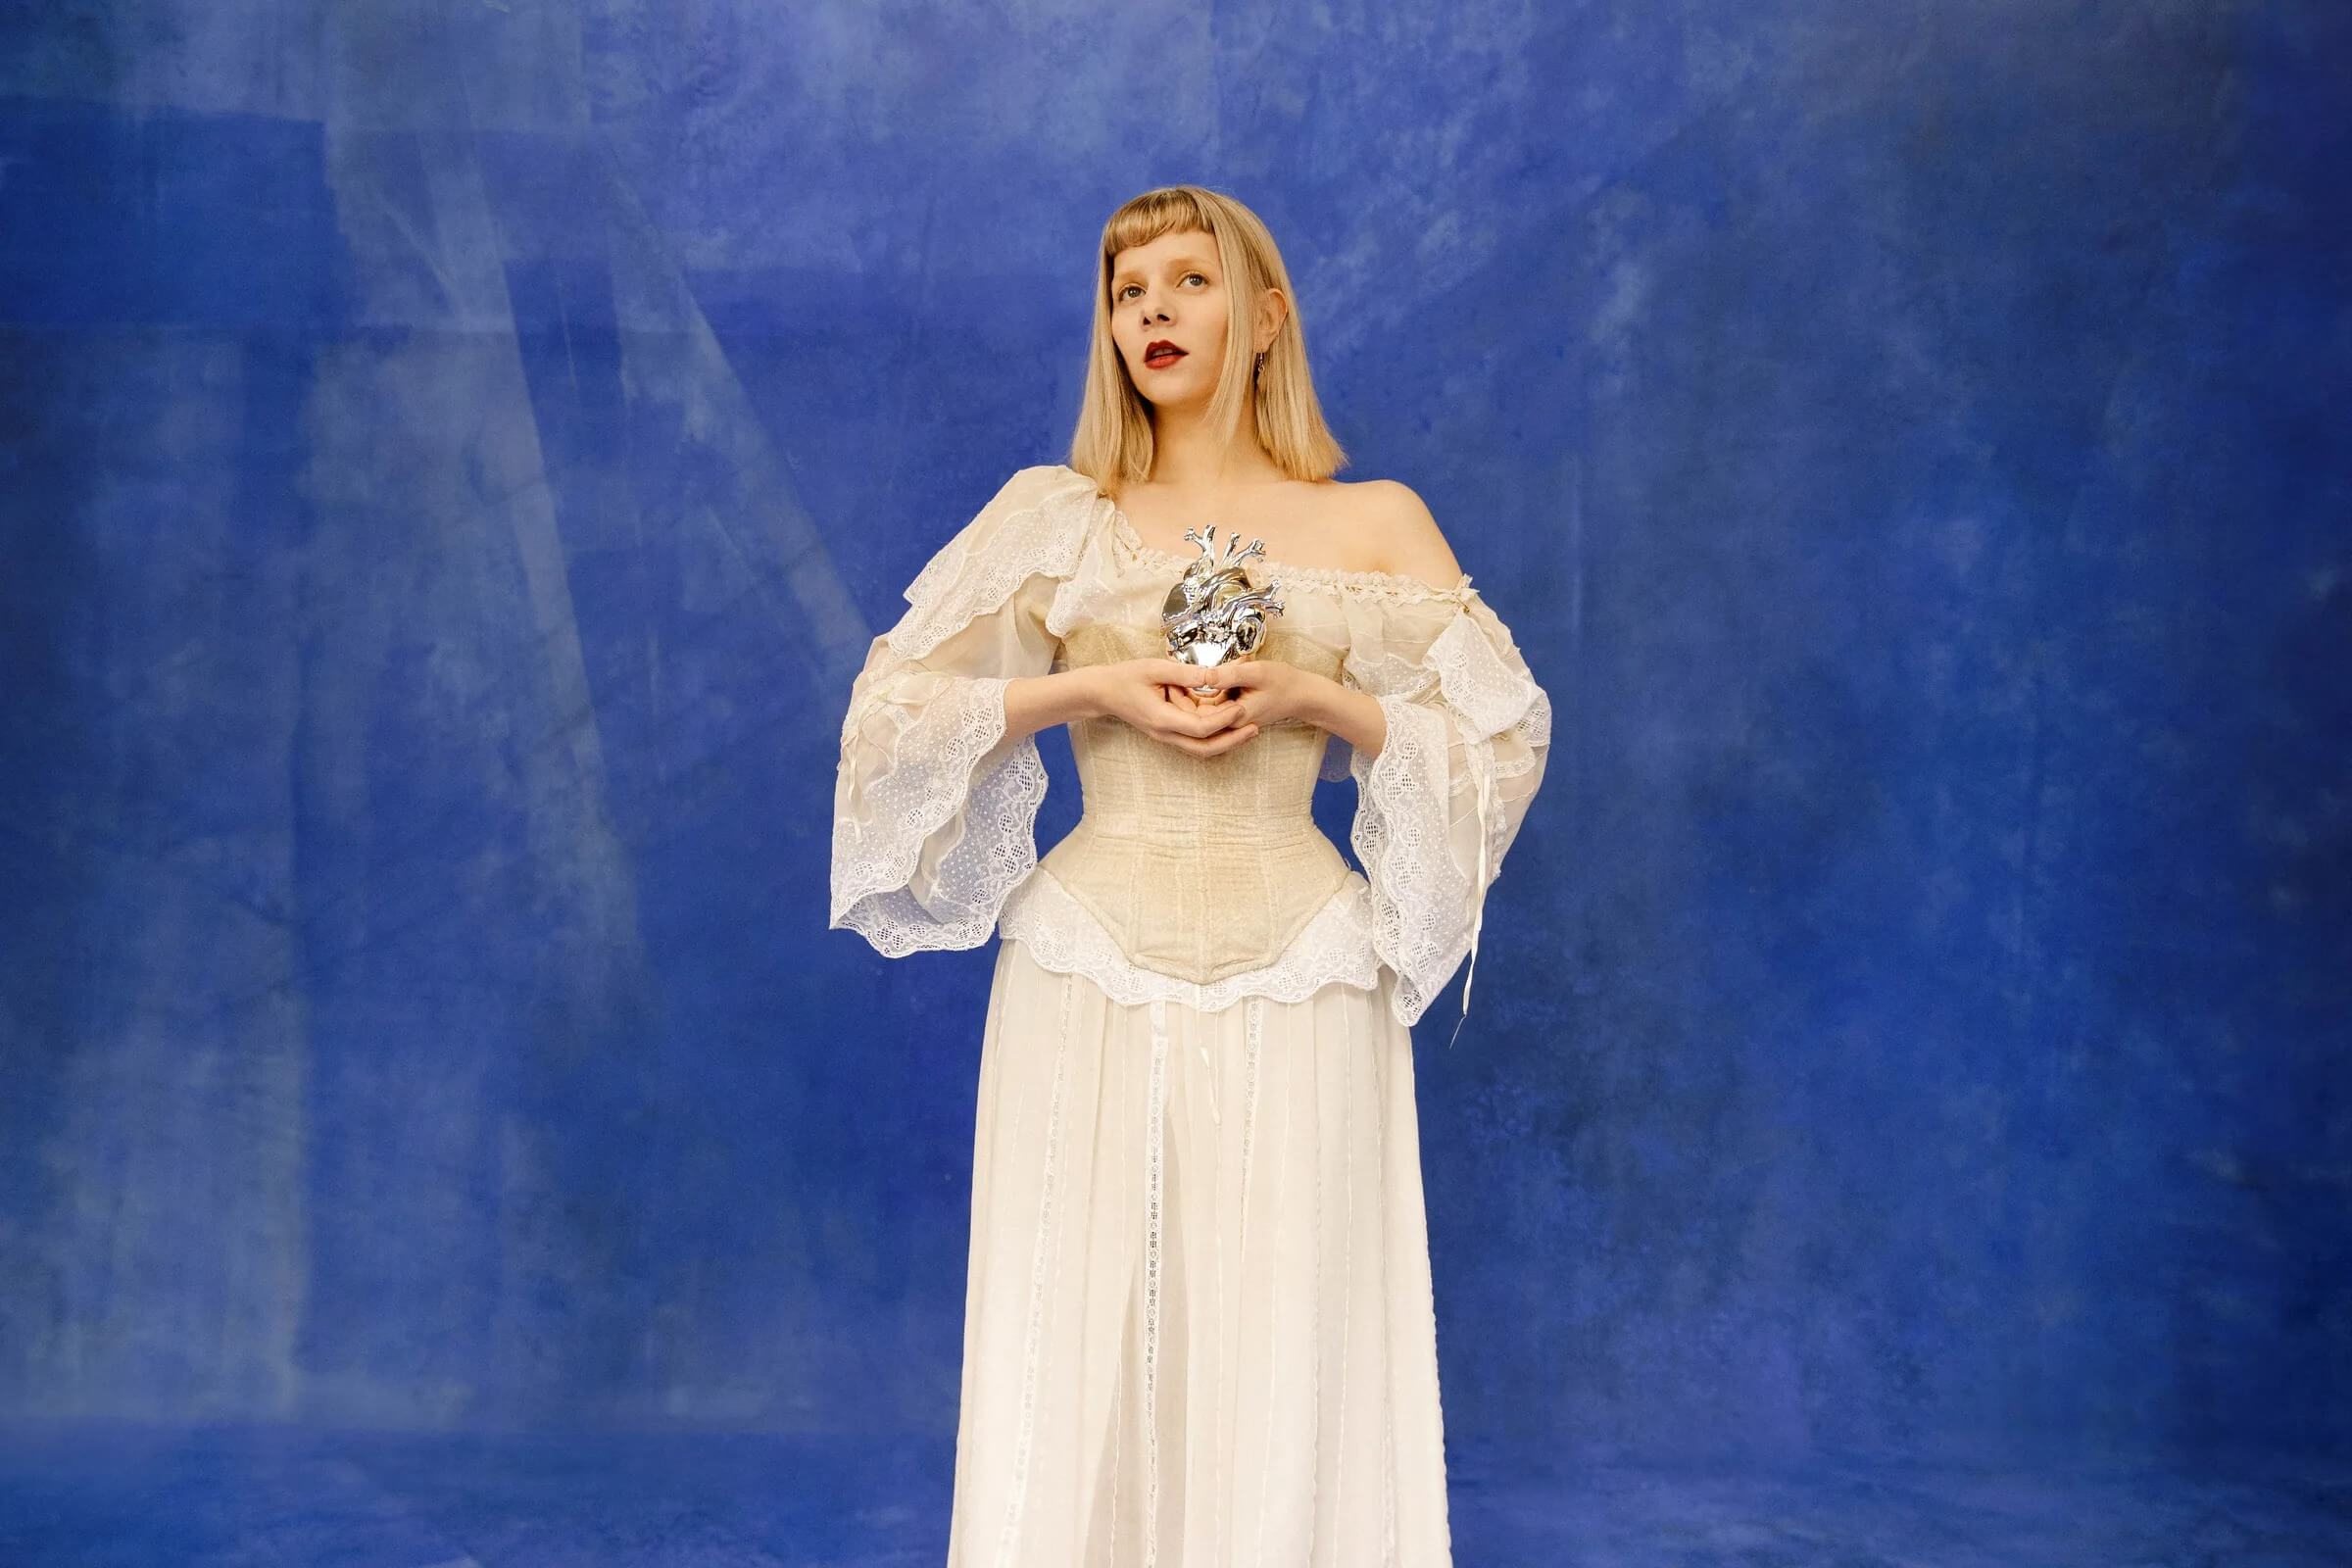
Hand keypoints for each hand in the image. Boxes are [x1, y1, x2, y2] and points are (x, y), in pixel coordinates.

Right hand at [1089, 657, 1262, 757]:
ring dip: (1226, 742)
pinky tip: (1228, 726)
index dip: (1223, 720)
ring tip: (1248, 730)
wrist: (1103, 692)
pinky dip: (1214, 737)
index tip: (1241, 707)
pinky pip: (1195, 742)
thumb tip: (1213, 675)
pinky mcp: (1168, 733)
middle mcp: (1165, 733)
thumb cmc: (1126, 677)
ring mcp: (1166, 736)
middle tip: (1255, 729)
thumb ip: (1185, 673)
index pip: (1200, 728)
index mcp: (1162, 719)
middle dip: (1232, 741)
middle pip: (1204, 748)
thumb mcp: (1154, 668)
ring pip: (1201, 749)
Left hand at [1180, 657, 1320, 737]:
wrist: (1302, 695)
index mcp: (1233, 718)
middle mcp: (1230, 724)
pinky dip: (1205, 696)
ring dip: (1192, 697)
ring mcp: (1232, 721)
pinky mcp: (1233, 715)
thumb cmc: (1283, 682)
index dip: (1181, 699)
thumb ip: (1228, 675)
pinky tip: (1202, 680)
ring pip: (1203, 712)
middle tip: (1169, 679)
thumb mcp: (1255, 672)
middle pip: (1196, 715)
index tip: (1170, 681)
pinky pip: (1212, 708)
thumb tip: (1203, 675)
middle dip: (1182, 698)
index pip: (1196, 714)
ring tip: (1180, 679)